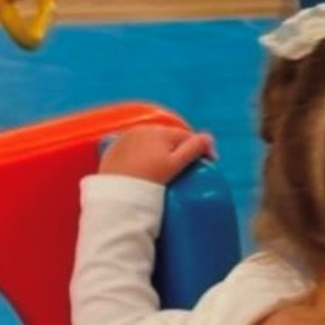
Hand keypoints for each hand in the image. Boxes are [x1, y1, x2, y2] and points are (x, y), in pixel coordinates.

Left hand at [100, 125, 215, 183]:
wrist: (117, 194)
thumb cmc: (149, 179)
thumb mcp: (175, 164)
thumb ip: (193, 149)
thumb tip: (209, 138)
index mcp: (160, 132)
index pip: (187, 135)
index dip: (201, 147)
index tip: (210, 161)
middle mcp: (142, 130)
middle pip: (168, 137)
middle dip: (180, 148)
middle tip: (189, 166)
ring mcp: (126, 138)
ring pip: (151, 141)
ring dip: (162, 150)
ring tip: (168, 167)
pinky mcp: (114, 149)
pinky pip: (135, 148)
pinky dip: (144, 154)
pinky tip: (147, 167)